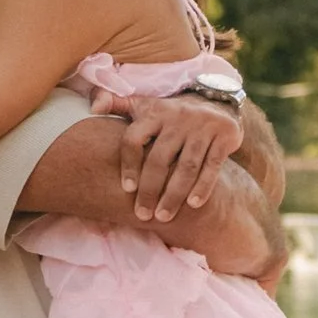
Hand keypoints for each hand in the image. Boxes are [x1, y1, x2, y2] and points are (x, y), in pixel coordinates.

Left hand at [118, 94, 244, 223]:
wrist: (216, 100)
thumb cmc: (170, 112)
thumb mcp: (144, 104)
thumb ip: (116, 103)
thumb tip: (93, 106)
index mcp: (154, 113)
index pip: (134, 139)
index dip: (128, 165)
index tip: (127, 189)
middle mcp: (178, 119)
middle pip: (160, 159)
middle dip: (150, 190)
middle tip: (143, 214)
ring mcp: (202, 128)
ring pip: (186, 167)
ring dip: (174, 194)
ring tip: (163, 216)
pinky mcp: (223, 137)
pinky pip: (212, 166)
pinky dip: (203, 187)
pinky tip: (193, 205)